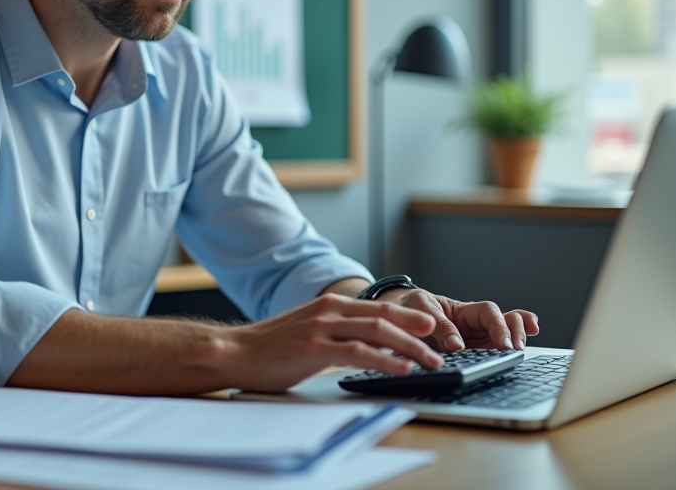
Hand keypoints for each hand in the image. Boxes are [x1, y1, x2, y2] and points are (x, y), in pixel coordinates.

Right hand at [219, 293, 444, 392]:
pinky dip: (385, 360)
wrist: (234, 352)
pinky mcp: (314, 349)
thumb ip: (334, 334)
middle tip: (440, 341)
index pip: (378, 308)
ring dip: (409, 347)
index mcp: (329, 306)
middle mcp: (329, 312)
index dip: (407, 316)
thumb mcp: (307, 333)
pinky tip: (401, 368)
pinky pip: (358, 353)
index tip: (430, 326)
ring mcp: (322, 329)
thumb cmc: (268, 348)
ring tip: (430, 361)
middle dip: (417, 329)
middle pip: (384, 317)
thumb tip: (364, 348)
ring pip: (377, 333)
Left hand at [379, 288, 538, 352]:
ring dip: (518, 338)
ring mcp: (476, 339)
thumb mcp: (421, 309)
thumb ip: (438, 326)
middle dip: (514, 332)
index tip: (502, 344)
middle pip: (505, 321)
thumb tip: (457, 346)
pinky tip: (523, 347)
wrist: (397, 315)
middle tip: (514, 350)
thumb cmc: (410, 307)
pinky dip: (511, 345)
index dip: (499, 326)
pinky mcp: (473, 354)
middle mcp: (474, 324)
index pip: (488, 312)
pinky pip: (495, 350)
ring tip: (520, 351)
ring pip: (506, 334)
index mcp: (463, 310)